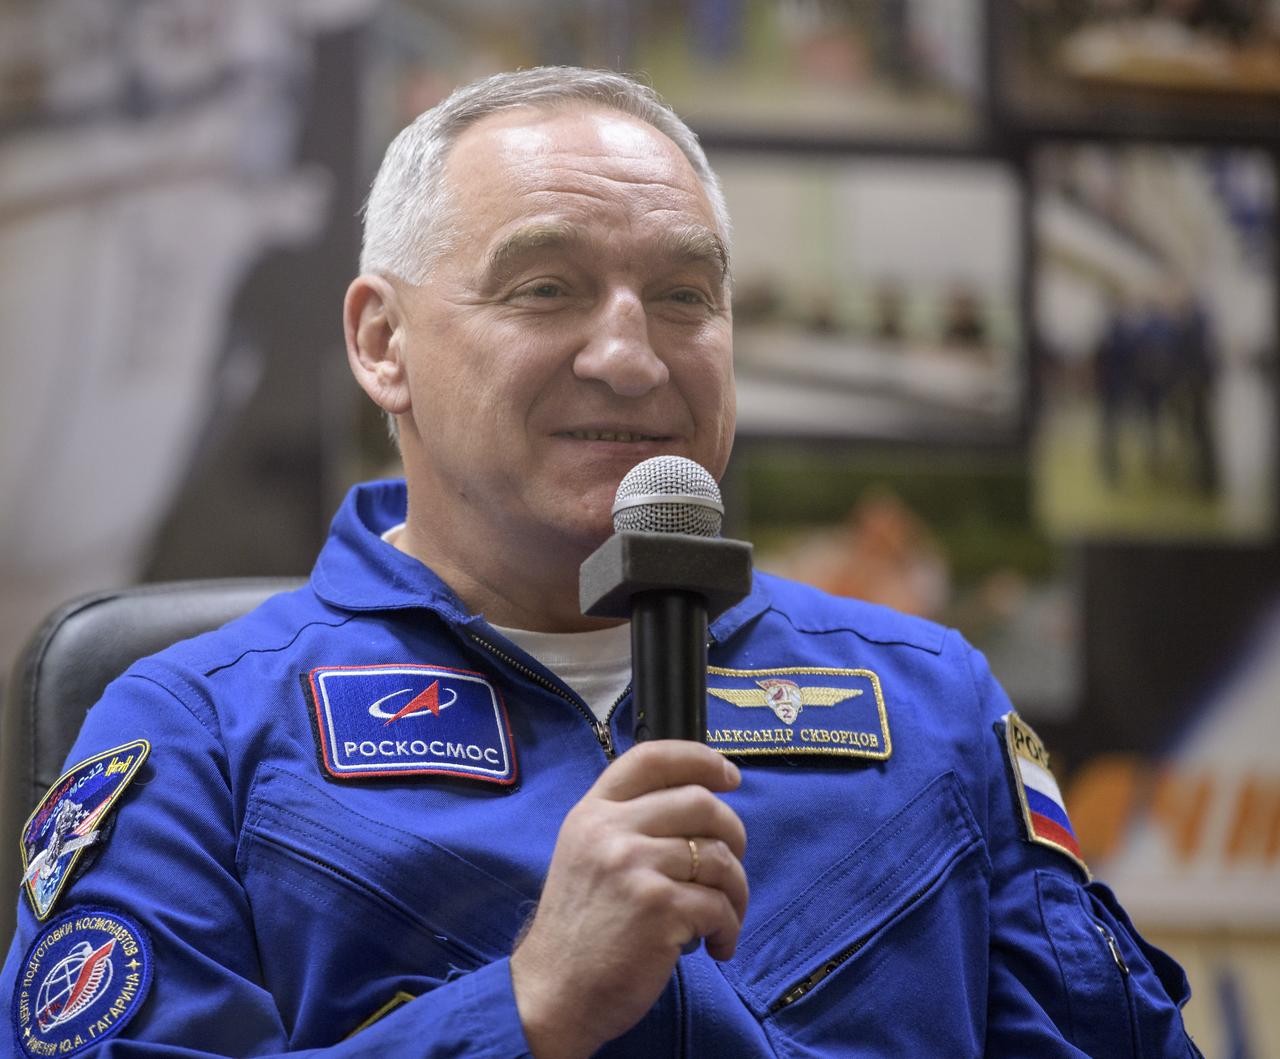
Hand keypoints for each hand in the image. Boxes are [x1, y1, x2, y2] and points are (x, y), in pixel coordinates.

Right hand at [510, 740, 747, 1058]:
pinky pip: (720, 906)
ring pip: (719, 857)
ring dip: (736, 891)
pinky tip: (716, 946)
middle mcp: (611, 830)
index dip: (700, 758)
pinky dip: (729, 929)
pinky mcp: (659, 907)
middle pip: (701, 803)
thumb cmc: (580, 930)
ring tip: (722, 919)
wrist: (553, 994)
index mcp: (593, 812)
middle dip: (734, 834)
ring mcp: (634, 866)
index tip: (729, 775)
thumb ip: (628, 824)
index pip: (652, 757)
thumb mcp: (586, 855)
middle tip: (731, 868)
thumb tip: (701, 804)